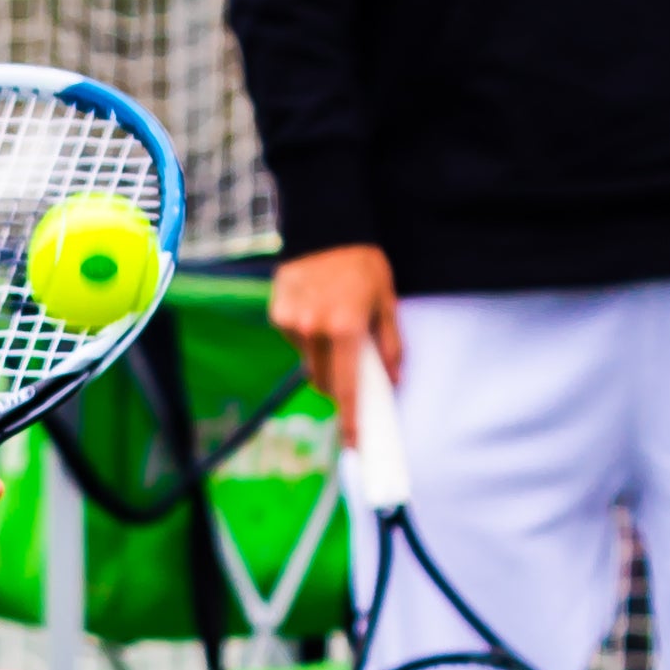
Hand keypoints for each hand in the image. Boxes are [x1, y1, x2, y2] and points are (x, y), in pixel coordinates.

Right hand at [271, 241, 401, 414]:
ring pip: (308, 362)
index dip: (350, 419)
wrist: (329, 226)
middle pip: (324, 381)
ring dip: (322, 357)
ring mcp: (290, 321)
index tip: (352, 444)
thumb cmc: (365, 265)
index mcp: (345, 329)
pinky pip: (294, 341)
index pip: (347, 388)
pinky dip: (306, 337)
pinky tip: (315, 311)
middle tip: (351, 367)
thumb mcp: (387, 304)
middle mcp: (313, 329)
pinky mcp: (276, 311)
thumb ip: (389, 346)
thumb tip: (393, 380)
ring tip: (333, 325)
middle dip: (339, 384)